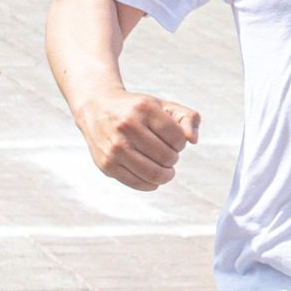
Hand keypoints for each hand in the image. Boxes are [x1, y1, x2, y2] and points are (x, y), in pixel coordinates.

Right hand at [74, 89, 200, 189]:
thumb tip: (193, 140)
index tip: (173, 140)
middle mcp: (127, 126)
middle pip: (167, 157)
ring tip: (165, 169)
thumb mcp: (163, 106)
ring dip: (165, 174)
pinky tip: (152, 177)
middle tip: (168, 154)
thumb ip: (188, 118)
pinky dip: (151, 184)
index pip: (177, 138)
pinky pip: (137, 183)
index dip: (181, 143)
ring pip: (153, 174)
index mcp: (144, 108)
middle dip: (173, 158)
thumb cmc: (137, 110)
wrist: (96, 109)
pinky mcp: (106, 164)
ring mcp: (115, 147)